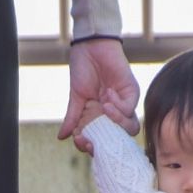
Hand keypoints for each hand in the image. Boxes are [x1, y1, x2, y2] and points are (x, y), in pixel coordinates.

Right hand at [59, 37, 139, 152]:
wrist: (91, 47)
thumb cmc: (83, 69)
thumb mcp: (75, 97)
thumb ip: (72, 117)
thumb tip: (61, 137)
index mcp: (100, 117)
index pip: (102, 139)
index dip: (93, 146)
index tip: (81, 141)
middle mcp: (114, 114)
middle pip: (119, 138)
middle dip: (107, 142)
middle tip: (93, 136)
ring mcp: (123, 104)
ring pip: (129, 126)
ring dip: (116, 121)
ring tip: (103, 107)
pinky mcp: (131, 92)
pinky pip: (129, 108)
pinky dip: (118, 104)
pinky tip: (108, 93)